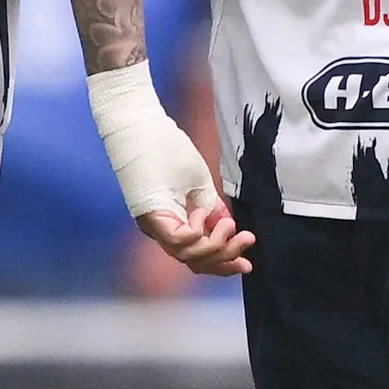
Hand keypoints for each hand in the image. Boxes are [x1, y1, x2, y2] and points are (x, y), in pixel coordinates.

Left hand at [89, 68, 250, 274]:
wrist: (140, 124)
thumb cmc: (165, 147)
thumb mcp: (197, 182)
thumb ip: (211, 207)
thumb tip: (228, 227)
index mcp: (170, 222)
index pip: (195, 256)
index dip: (222, 264)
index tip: (247, 264)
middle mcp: (159, 229)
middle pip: (193, 262)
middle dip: (224, 257)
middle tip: (247, 241)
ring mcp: (153, 224)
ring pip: (186, 256)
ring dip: (214, 246)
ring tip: (230, 226)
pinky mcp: (150, 215)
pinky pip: (176, 240)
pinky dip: (196, 233)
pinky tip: (202, 214)